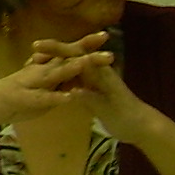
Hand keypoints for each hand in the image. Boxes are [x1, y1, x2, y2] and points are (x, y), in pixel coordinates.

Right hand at [0, 42, 111, 131]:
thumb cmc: (6, 101)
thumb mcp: (35, 93)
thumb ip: (52, 87)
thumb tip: (69, 84)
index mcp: (39, 70)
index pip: (64, 54)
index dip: (84, 45)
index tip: (105, 36)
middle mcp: (35, 72)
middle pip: (63, 58)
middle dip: (85, 50)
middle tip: (106, 39)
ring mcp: (27, 84)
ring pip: (52, 74)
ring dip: (71, 68)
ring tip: (88, 62)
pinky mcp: (19, 98)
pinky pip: (39, 98)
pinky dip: (54, 97)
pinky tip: (69, 98)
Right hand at [36, 33, 159, 142]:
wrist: (141, 126)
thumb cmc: (126, 116)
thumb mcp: (108, 109)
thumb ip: (91, 98)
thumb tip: (72, 91)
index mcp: (99, 73)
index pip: (76, 55)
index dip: (57, 49)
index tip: (37, 48)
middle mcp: (95, 73)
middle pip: (72, 56)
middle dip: (53, 51)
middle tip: (32, 51)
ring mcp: (93, 81)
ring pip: (71, 66)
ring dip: (55, 62)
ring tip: (34, 61)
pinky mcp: (91, 91)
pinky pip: (73, 78)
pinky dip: (60, 75)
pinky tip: (48, 79)